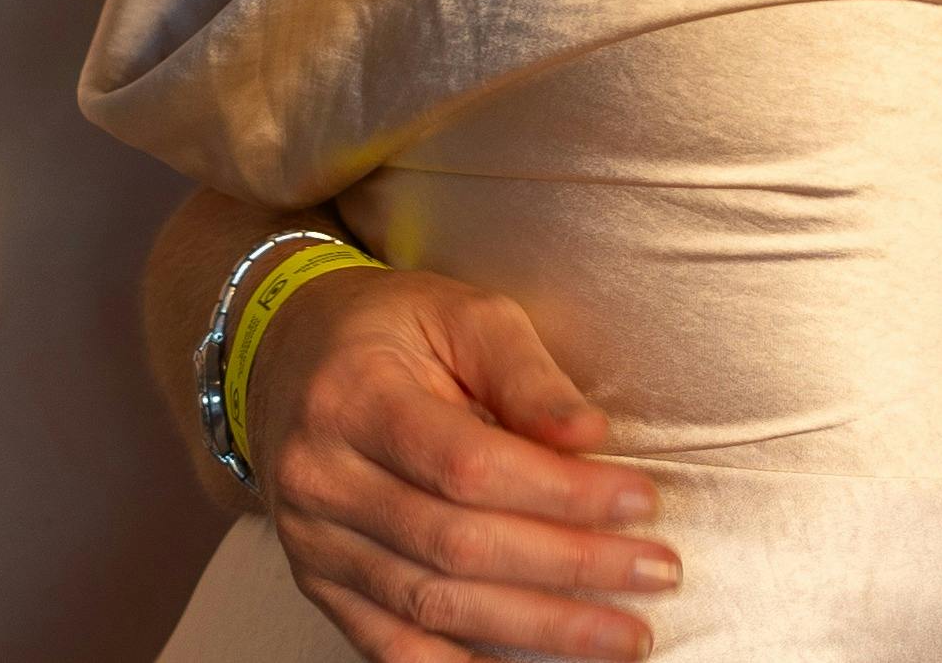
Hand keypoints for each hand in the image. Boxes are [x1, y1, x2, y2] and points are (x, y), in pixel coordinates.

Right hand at [242, 265, 677, 662]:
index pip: (468, 464)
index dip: (560, 491)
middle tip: (659, 573)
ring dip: (536, 629)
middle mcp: (322, 478)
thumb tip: (591, 434)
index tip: (643, 500)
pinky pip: (388, 648)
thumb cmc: (391, 329)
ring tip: (622, 635)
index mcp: (357, 397)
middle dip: (569, 567)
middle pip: (456, 544)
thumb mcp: (461, 313)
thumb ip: (526, 372)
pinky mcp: (318, 583)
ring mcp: (313, 542)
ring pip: (431, 605)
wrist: (281, 356)